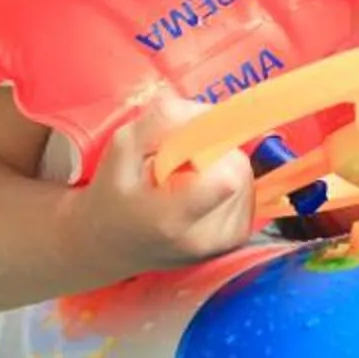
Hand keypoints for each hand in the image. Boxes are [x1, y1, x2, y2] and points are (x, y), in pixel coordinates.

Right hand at [70, 89, 254, 278]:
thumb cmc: (113, 196)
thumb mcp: (121, 149)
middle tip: (181, 159)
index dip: (213, 145)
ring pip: (245, 177)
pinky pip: (247, 192)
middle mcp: (204, 237)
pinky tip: (200, 191)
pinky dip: (227, 182)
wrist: (112, 246)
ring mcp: (224, 242)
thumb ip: (161, 122)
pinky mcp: (236, 240)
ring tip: (186, 177)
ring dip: (220, 165)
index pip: (226, 178)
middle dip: (214, 151)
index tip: (188, 140)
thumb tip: (206, 110)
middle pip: (237, 169)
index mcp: (171, 218)